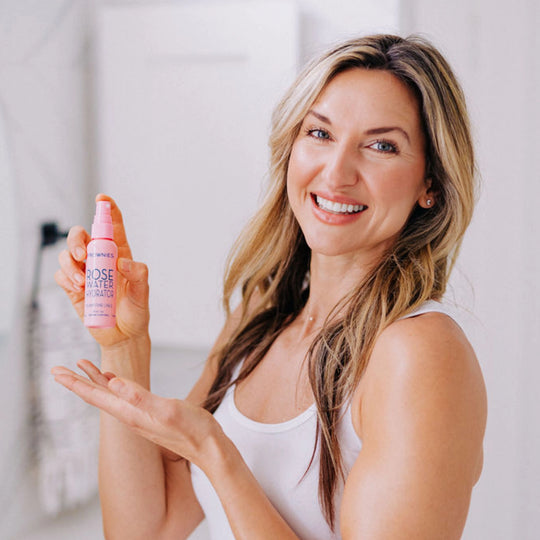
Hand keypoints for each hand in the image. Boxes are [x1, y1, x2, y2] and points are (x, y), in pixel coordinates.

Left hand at [51, 360, 220, 466]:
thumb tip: (113, 382)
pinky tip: (113, 379)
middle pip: (97, 396)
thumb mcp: (168, 410)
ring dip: (93, 381)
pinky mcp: (149, 414)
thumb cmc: (193, 430)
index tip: (56, 372)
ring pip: (109, 395)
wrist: (209, 448)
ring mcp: (139, 416)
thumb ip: (140, 397)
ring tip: (81, 367)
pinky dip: (113, 384)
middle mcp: (131, 415)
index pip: (96, 396)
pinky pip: (123, 396)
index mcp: (131, 413)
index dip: (75, 383)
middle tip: (57, 369)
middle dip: (77, 381)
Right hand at [55, 194, 149, 348]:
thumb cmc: (136, 311)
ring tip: (82, 282)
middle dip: (77, 239)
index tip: (102, 199)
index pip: (112, 227)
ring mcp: (85, 272)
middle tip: (82, 254)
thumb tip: (123, 262)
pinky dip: (66, 278)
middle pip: (81, 236)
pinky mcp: (73, 287)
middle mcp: (100, 259)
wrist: (123, 335)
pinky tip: (78, 288)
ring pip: (67, 254)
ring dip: (70, 264)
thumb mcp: (143, 293)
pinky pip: (61, 274)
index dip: (107, 210)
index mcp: (120, 254)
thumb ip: (139, 275)